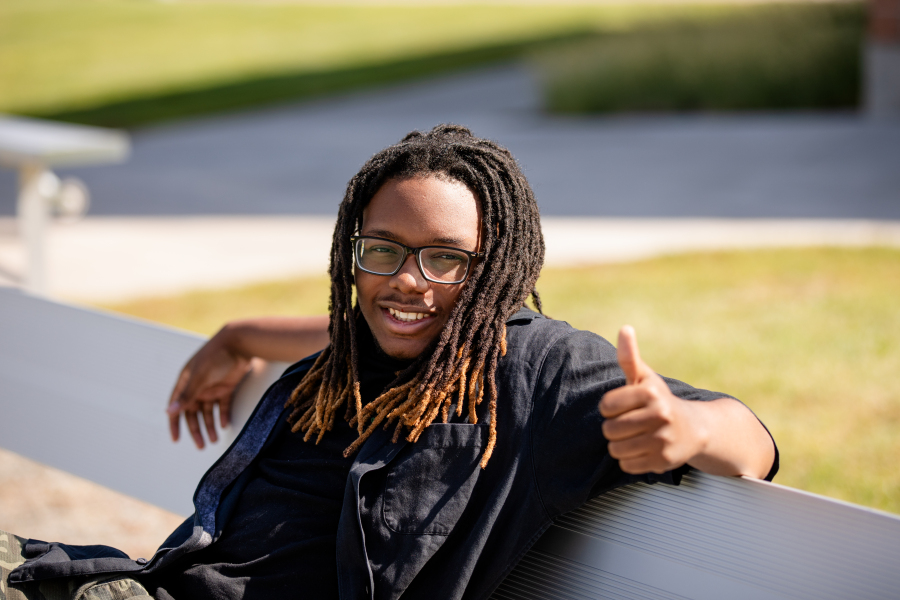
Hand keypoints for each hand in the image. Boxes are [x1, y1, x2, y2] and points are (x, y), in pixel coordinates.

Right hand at [167, 329, 251, 448]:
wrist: (240, 344)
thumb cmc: (216, 356)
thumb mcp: (200, 377)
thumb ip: (186, 395)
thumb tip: (169, 411)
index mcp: (186, 382)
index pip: (177, 406)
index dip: (175, 423)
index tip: (176, 439)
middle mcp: (197, 386)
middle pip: (193, 413)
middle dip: (196, 430)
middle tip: (201, 446)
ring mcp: (212, 387)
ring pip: (208, 412)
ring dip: (210, 426)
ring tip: (214, 440)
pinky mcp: (226, 387)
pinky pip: (222, 405)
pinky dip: (223, 416)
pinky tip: (224, 425)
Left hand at [598, 326, 706, 474]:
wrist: (694, 429)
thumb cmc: (659, 400)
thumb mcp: (645, 378)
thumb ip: (630, 357)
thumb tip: (624, 328)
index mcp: (650, 392)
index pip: (605, 406)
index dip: (610, 408)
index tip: (624, 406)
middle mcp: (659, 415)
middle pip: (609, 430)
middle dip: (615, 429)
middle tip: (631, 424)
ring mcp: (663, 439)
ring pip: (616, 450)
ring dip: (620, 446)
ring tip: (636, 437)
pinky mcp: (663, 461)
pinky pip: (627, 465)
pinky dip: (630, 460)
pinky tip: (644, 450)